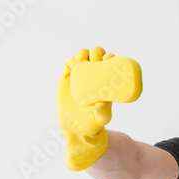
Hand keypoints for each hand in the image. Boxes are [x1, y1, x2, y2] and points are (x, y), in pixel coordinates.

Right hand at [57, 47, 113, 170]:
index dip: (110, 57)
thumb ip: (103, 112)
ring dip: (84, 53)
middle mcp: (95, 74)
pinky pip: (70, 63)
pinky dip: (71, 60)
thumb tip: (102, 103)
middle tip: (95, 59)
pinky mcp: (68, 76)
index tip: (108, 59)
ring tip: (83, 60)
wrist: (76, 126)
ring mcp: (81, 74)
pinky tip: (74, 64)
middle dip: (97, 52)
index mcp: (107, 80)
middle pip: (97, 55)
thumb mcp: (102, 118)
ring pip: (83, 55)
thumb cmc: (93, 121)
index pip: (110, 63)